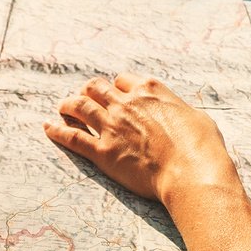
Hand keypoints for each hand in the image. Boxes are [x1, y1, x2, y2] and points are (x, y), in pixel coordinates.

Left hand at [44, 73, 236, 204]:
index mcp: (149, 90)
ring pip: (79, 106)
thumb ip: (177, 110)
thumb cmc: (201, 147)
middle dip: (89, 91)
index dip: (117, 86)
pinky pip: (72, 136)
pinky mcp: (102, 151)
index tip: (115, 93)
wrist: (191, 171)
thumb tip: (176, 113)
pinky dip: (57, 130)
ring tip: (61, 108)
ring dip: (68, 105)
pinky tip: (48, 127)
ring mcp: (111, 125)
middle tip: (84, 98)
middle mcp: (126, 103)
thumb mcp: (195, 116)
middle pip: (96, 87)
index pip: (123, 79)